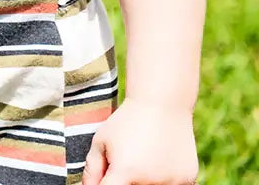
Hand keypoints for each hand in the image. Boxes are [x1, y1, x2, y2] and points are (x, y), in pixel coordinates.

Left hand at [82, 99, 197, 184]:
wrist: (162, 104)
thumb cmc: (126, 122)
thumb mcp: (102, 140)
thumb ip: (92, 169)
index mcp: (125, 172)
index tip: (107, 176)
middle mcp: (150, 182)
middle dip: (124, 180)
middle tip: (128, 160)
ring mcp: (172, 183)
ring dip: (143, 180)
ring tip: (143, 158)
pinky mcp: (188, 181)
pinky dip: (163, 179)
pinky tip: (160, 161)